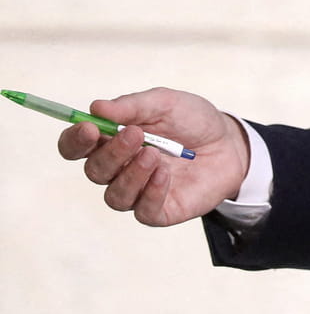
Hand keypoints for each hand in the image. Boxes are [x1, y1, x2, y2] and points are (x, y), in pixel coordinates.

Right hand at [57, 87, 250, 226]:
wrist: (231, 143)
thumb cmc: (192, 121)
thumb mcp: (166, 103)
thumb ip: (132, 106)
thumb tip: (95, 107)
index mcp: (111, 141)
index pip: (76, 147)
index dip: (75, 140)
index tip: (89, 128)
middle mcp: (118, 170)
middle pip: (94, 171)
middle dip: (112, 153)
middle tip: (136, 134)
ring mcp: (138, 192)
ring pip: (115, 195)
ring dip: (131, 174)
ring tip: (154, 154)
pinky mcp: (159, 210)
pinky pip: (143, 211)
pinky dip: (151, 192)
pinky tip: (165, 174)